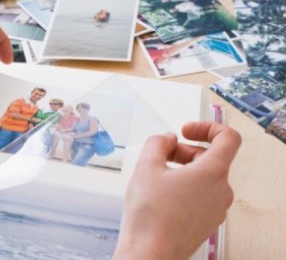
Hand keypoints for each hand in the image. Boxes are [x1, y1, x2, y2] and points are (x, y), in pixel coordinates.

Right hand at [114, 122, 240, 259]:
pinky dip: (185, 187)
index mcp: (213, 173)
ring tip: (157, 176)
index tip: (187, 130)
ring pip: (205, 178)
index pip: (228, 138)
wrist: (150, 253)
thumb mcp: (146, 166)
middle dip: (185, 151)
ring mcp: (216, 209)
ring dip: (183, 169)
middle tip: (161, 154)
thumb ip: (157, 143)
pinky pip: (201, 196)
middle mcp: (221, 191)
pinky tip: (161, 194)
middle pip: (211, 158)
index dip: (207, 127)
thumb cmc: (150, 216)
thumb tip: (166, 139)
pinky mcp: (206, 222)